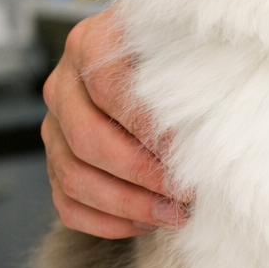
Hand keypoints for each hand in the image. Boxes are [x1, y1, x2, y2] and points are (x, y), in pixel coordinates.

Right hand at [41, 7, 187, 238]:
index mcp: (89, 44)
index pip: (109, 87)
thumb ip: (193, 66)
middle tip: (186, 192)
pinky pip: (68, 205)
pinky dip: (108, 222)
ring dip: (128, 204)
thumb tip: (214, 116)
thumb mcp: (188, 46)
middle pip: (88, 139)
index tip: (188, 150)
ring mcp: (55, 126)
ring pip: (74, 178)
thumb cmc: (180, 55)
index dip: (148, 124)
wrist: (157, 63)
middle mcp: (63, 84)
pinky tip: (148, 223)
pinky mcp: (57, 162)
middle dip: (142, 173)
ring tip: (175, 214)